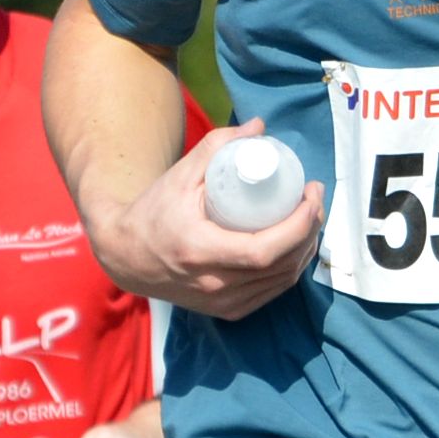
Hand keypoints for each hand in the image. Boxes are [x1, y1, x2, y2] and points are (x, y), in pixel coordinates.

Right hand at [96, 121, 320, 320]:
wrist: (125, 257)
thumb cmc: (152, 212)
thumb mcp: (180, 175)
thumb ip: (217, 146)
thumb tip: (259, 126)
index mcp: (200, 252)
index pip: (263, 250)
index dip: (298, 225)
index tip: (309, 194)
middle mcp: (213, 285)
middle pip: (281, 266)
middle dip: (309, 231)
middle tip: (313, 199)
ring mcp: (222, 303)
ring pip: (282, 281)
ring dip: (305, 249)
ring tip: (310, 217)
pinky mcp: (228, 311)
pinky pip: (272, 292)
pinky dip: (291, 268)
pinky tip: (297, 245)